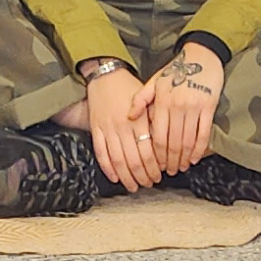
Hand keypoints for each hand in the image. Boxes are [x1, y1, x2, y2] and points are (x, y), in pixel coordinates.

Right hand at [82, 66, 161, 190]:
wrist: (105, 74)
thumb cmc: (129, 88)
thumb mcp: (148, 101)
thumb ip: (155, 121)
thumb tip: (165, 145)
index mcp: (139, 119)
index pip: (149, 151)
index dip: (155, 168)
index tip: (159, 175)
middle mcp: (123, 126)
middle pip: (134, 160)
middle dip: (143, 176)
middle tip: (149, 184)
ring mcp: (108, 128)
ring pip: (118, 160)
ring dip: (127, 177)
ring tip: (134, 186)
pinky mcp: (95, 129)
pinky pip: (101, 153)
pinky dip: (108, 168)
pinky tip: (115, 177)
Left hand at [142, 45, 222, 172]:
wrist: (201, 55)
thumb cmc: (175, 70)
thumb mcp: (154, 81)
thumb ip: (141, 99)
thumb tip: (129, 117)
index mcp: (162, 102)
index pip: (158, 136)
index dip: (157, 155)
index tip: (157, 165)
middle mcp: (177, 106)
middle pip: (173, 142)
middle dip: (170, 161)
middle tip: (169, 172)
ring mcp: (194, 107)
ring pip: (188, 141)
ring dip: (184, 158)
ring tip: (181, 167)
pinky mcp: (209, 107)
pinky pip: (203, 133)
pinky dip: (199, 149)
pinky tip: (195, 158)